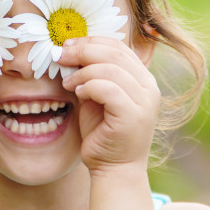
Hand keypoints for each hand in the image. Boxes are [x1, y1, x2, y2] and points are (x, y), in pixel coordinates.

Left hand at [58, 36, 160, 174]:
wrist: (114, 168)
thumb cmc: (102, 130)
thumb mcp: (96, 94)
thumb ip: (91, 72)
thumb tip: (70, 48)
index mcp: (142, 77)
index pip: (118, 46)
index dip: (90, 41)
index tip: (67, 45)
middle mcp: (149, 87)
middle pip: (114, 53)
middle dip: (82, 51)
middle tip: (60, 56)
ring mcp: (145, 101)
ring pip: (109, 69)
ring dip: (82, 72)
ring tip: (68, 83)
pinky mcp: (134, 116)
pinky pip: (108, 89)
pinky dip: (88, 86)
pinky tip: (78, 93)